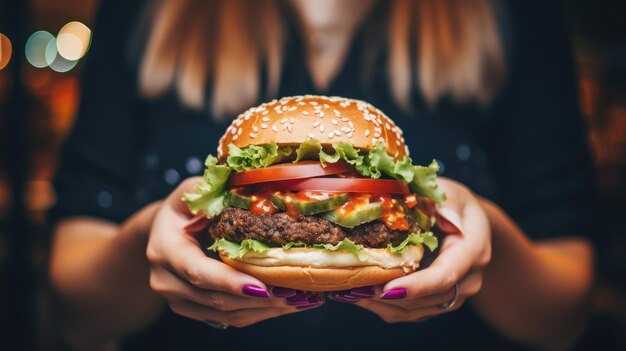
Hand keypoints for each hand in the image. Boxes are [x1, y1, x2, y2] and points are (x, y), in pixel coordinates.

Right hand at [147, 177, 323, 327]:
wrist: (164, 231)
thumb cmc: (184, 207)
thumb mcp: (193, 191)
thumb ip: (215, 192)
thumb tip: (253, 188)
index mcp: (165, 249)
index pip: (198, 272)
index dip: (230, 282)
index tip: (263, 287)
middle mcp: (167, 281)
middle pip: (217, 299)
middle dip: (260, 299)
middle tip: (297, 291)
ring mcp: (179, 300)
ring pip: (227, 315)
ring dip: (267, 310)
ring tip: (302, 299)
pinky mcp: (196, 310)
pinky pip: (231, 319)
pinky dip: (261, 312)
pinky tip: (288, 303)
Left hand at [331, 178, 490, 322]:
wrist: (469, 225)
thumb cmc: (455, 203)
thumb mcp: (451, 193)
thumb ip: (444, 202)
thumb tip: (438, 213)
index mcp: (473, 251)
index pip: (445, 276)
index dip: (415, 285)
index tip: (385, 288)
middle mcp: (468, 280)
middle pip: (426, 299)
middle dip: (388, 297)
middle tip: (352, 289)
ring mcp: (455, 296)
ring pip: (416, 311)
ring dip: (381, 305)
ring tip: (347, 293)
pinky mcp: (438, 302)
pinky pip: (411, 312)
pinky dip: (384, 306)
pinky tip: (358, 295)